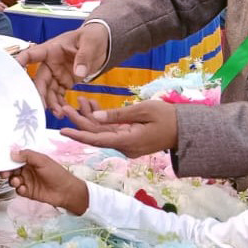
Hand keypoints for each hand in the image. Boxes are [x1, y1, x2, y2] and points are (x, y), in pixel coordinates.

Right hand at [8, 149, 89, 213]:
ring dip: (12, 180)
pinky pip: (18, 190)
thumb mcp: (42, 160)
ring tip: (18, 181)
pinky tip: (23, 189)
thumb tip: (12, 153)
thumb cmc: (57, 173)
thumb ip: (27, 155)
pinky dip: (18, 189)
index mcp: (30, 161)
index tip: (3, 162)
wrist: (66, 191)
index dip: (9, 160)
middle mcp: (28, 170)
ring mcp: (27, 181)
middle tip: (5, 174)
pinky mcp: (28, 192)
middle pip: (12, 170)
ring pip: (13, 180)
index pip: (16, 159)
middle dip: (7, 171)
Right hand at [16, 23, 108, 108]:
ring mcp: (57, 73)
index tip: (14, 68)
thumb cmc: (93, 36)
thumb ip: (84, 57)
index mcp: (52, 49)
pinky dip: (61, 104)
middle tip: (41, 106)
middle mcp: (50, 63)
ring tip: (59, 114)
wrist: (102, 44)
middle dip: (39, 93)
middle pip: (40, 79)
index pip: (33, 54)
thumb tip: (78, 73)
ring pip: (49, 90)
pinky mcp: (65, 82)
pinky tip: (64, 113)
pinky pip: (59, 95)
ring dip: (51, 103)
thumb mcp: (90, 42)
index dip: (22, 61)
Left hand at [59, 98, 179, 157]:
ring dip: (90, 118)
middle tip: (65, 107)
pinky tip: (93, 105)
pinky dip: (101, 119)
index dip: (78, 135)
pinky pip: (110, 130)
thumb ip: (118, 115)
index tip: (62, 130)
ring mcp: (127, 144)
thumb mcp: (144, 110)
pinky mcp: (129, 139)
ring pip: (102, 132)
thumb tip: (95, 117)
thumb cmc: (168, 117)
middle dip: (80, 121)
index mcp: (128, 141)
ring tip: (80, 100)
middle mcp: (124, 146)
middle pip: (96, 135)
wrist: (185, 129)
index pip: (97, 140)